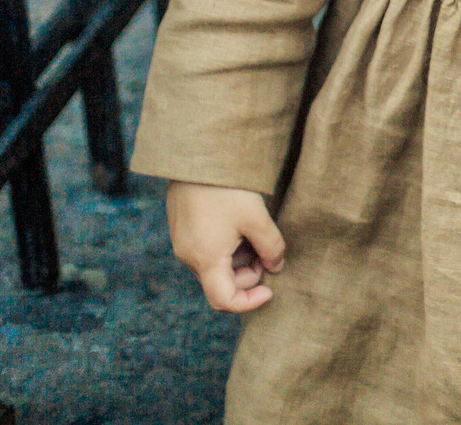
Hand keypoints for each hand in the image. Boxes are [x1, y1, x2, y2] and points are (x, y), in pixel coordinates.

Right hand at [166, 180, 284, 312]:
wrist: (196, 157)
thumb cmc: (227, 188)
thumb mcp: (257, 218)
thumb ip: (271, 247)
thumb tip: (276, 266)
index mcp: (206, 259)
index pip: (223, 301)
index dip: (248, 302)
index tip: (270, 289)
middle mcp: (189, 257)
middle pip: (222, 283)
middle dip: (249, 274)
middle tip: (267, 249)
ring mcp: (183, 244)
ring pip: (216, 267)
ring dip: (239, 259)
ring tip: (254, 231)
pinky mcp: (183, 231)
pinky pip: (207, 251)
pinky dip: (227, 248)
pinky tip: (239, 223)